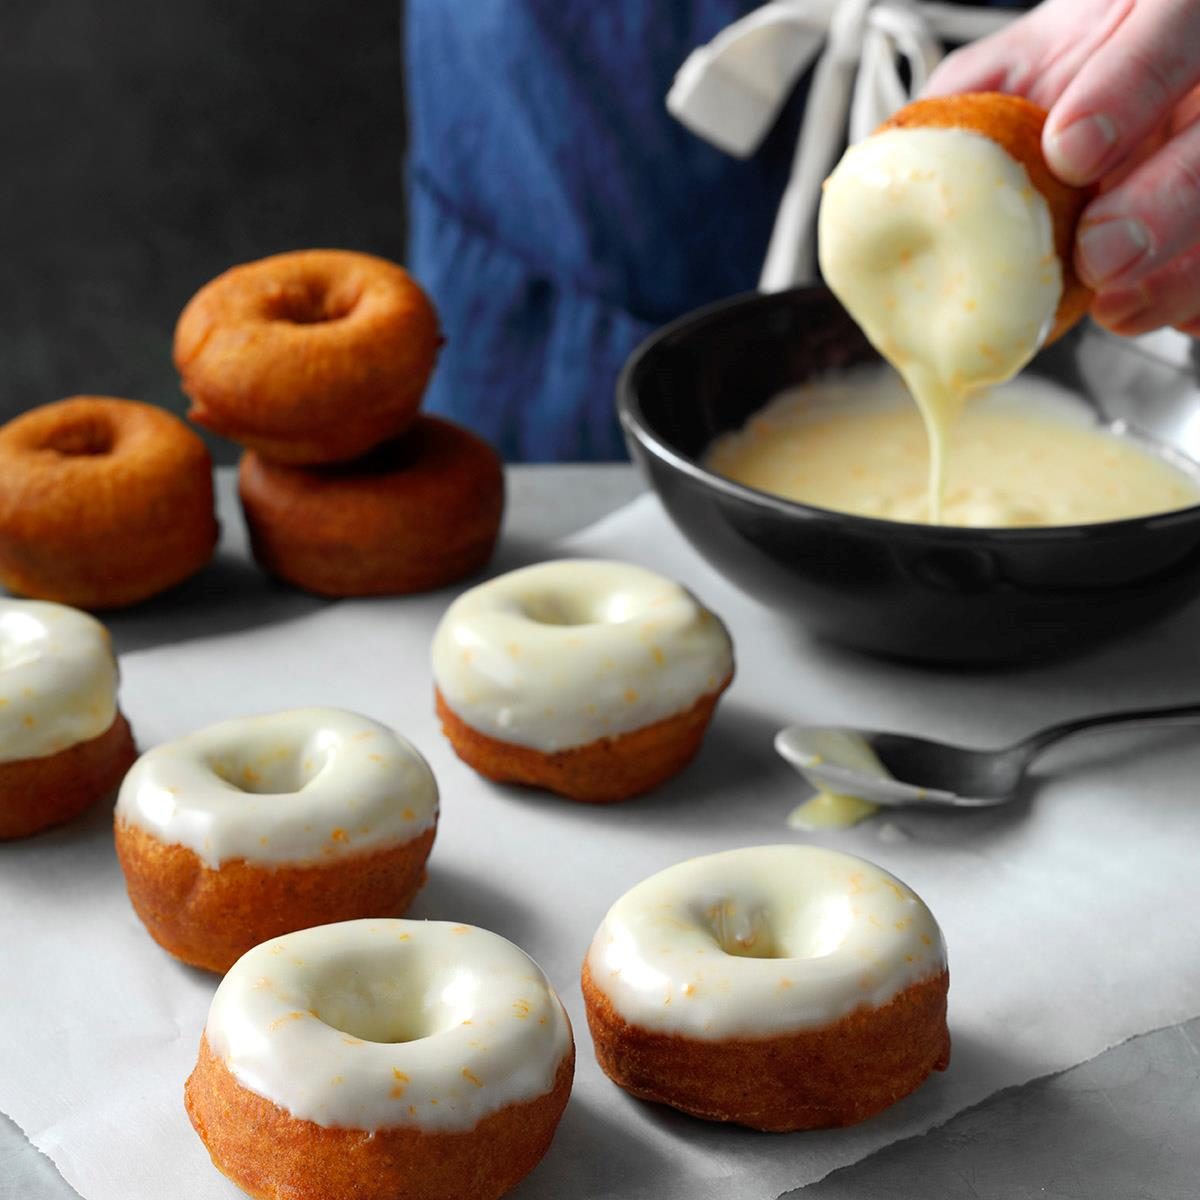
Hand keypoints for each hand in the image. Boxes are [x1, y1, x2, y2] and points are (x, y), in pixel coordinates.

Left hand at [924, 0, 1199, 336]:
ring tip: (1115, 307)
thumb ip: (967, 105)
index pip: (1177, 17)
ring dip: (1182, 270)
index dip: (1131, 83)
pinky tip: (1158, 314)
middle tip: (1098, 257)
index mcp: (1166, 14)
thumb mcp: (1015, 69)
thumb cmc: (1076, 82)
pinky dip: (1194, 299)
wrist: (1134, 90)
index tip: (1070, 148)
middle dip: (1167, 201)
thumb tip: (883, 173)